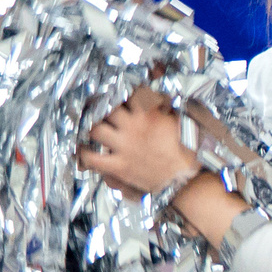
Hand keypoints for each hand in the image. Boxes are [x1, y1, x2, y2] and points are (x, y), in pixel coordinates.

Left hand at [77, 88, 199, 197]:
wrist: (186, 180)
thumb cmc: (188, 155)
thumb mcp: (182, 124)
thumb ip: (167, 111)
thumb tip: (161, 103)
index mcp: (149, 115)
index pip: (131, 93)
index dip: (126, 91)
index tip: (125, 93)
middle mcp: (133, 128)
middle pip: (107, 108)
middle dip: (103, 106)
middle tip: (100, 106)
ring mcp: (124, 147)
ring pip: (95, 129)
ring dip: (92, 127)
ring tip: (92, 126)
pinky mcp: (119, 166)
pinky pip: (92, 158)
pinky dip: (84, 154)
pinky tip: (83, 151)